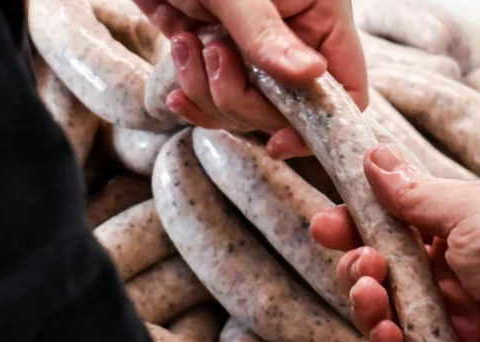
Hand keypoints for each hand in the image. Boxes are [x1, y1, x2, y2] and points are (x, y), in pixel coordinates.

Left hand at [135, 0, 366, 159]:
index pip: (344, 91)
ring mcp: (253, 59)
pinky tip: (177, 93)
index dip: (318, 126)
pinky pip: (213, 106)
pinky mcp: (218, 64)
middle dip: (240, 99)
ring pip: (243, 112)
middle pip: (283, 113)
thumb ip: (269, 35)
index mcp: (318, 21)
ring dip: (207, 93)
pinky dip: (194, 102)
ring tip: (188, 44)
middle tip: (215, 53)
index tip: (279, 141)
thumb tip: (312, 75)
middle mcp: (290, 46)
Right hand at [311, 144, 479, 341]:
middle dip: (354, 263)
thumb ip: (417, 193)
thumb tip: (376, 157)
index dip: (354, 226)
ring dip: (363, 300)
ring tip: (370, 289)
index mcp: (452, 240)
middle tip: (360, 258)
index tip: (327, 222)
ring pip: (378, 314)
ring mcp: (442, 324)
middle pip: (376, 272)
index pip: (388, 231)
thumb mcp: (473, 214)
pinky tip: (387, 331)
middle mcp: (443, 280)